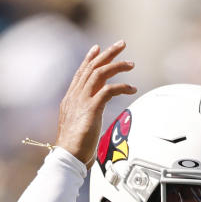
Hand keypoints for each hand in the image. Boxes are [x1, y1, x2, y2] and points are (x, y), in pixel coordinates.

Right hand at [55, 41, 135, 165]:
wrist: (68, 157)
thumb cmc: (74, 148)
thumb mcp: (78, 126)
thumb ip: (84, 116)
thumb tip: (92, 117)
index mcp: (70, 99)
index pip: (80, 73)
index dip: (90, 59)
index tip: (98, 48)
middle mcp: (75, 96)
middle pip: (91, 67)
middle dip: (107, 54)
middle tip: (121, 44)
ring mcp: (82, 101)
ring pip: (100, 73)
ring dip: (117, 66)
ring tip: (131, 64)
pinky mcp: (91, 108)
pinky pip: (108, 90)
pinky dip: (121, 86)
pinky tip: (132, 88)